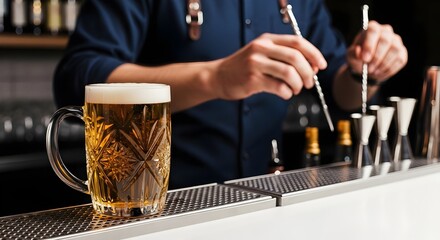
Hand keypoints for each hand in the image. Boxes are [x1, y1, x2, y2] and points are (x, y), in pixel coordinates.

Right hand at [212, 33, 326, 99]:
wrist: (218, 76)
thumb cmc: (243, 68)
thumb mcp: (262, 54)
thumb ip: (284, 57)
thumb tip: (312, 67)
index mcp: (267, 39)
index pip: (298, 42)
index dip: (314, 54)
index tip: (321, 66)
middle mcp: (261, 48)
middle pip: (296, 57)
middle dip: (308, 73)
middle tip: (310, 83)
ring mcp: (256, 63)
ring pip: (289, 73)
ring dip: (298, 85)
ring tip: (296, 90)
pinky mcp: (252, 79)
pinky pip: (278, 87)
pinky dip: (287, 93)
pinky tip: (284, 94)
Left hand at [347, 21, 407, 81]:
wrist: (367, 67)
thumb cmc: (358, 58)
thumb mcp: (351, 56)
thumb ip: (353, 53)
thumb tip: (358, 51)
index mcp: (372, 28)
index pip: (373, 30)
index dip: (369, 45)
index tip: (365, 59)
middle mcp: (386, 31)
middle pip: (386, 40)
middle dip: (377, 57)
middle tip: (369, 69)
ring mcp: (396, 41)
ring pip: (395, 50)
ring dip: (383, 64)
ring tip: (373, 71)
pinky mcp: (402, 52)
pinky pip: (400, 60)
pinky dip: (389, 69)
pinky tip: (380, 72)